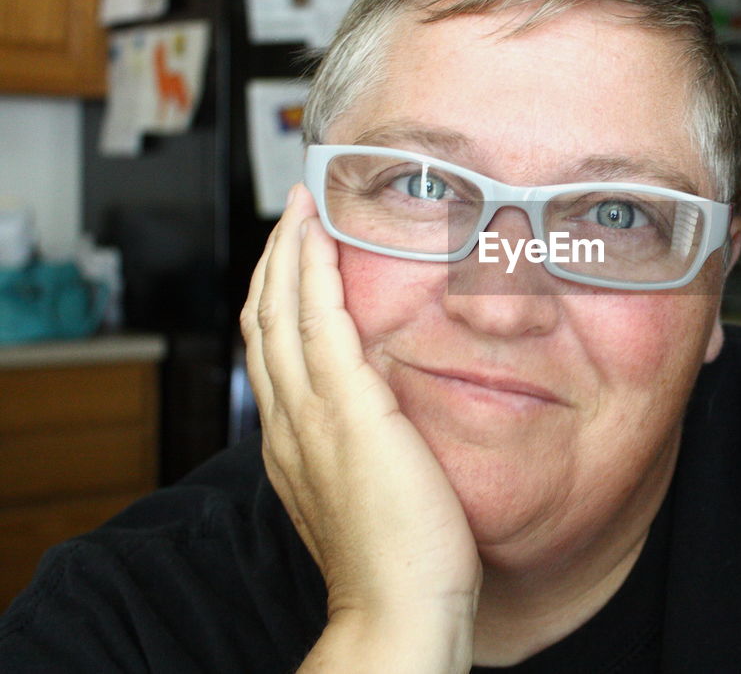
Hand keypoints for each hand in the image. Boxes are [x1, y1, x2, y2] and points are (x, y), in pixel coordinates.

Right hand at [241, 185, 479, 670]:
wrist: (399, 607)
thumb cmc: (401, 561)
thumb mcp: (370, 493)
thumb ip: (365, 452)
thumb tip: (385, 427)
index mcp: (293, 444)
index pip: (273, 353)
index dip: (275, 301)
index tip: (291, 262)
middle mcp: (288, 423)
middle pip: (263, 322)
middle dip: (273, 263)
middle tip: (291, 216)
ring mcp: (310, 414)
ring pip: (280, 310)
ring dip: (288, 252)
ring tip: (302, 209)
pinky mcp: (346, 408)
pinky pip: (319, 319)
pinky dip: (313, 270)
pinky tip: (321, 235)